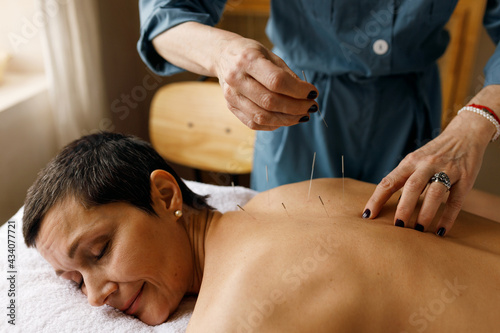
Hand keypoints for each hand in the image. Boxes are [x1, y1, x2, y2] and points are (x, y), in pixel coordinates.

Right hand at [214, 37, 318, 129]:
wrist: (222, 55)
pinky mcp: (231, 107)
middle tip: (311, 107)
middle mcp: (237, 79)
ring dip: (287, 120)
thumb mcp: (270, 55)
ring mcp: (232, 95)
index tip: (313, 93)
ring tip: (302, 115)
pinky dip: (273, 125)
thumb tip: (306, 95)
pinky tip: (285, 119)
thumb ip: (287, 75)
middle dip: (296, 107)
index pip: (277, 81)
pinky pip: (254, 123)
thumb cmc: (251, 53)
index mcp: (248, 60)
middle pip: (270, 101)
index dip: (298, 90)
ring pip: (262, 117)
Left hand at [363, 111, 494, 235]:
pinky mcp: (465, 178)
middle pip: (412, 187)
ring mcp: (447, 170)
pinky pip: (456, 200)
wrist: (465, 134)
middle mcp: (427, 165)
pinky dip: (448, 217)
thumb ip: (404, 179)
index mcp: (410, 162)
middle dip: (404, 208)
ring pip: (434, 193)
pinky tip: (440, 231)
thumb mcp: (416, 161)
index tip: (368, 215)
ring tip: (418, 230)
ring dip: (425, 213)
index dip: (377, 199)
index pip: (389, 181)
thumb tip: (390, 204)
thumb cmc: (434, 154)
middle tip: (397, 226)